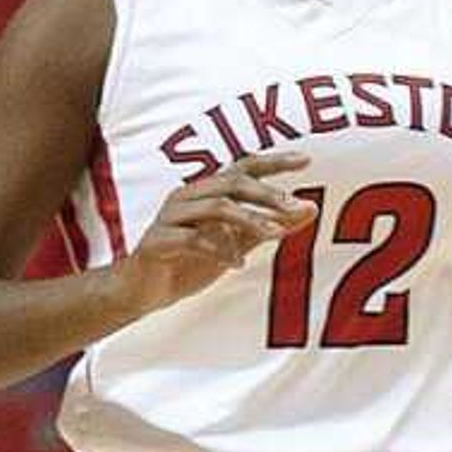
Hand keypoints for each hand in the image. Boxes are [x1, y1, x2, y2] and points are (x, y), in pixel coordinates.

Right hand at [113, 152, 306, 316]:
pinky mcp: (158, 242)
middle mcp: (187, 197)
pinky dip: (219, 250)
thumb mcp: (235, 244)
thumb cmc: (187, 263)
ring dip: (249, 219)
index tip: (306, 160)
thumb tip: (310, 210)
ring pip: (215, 207)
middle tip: (294, 206)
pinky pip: (193, 239)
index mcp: (205, 192)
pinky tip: (237, 264)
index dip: (273, 162)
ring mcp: (170, 218)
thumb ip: (268, 226)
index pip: (242, 168)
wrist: (141, 291)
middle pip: (231, 183)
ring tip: (274, 234)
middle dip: (266, 193)